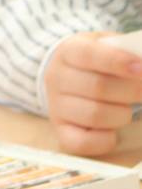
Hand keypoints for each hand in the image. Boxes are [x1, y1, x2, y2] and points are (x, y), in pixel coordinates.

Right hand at [43, 33, 141, 155]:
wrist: (68, 76)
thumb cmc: (98, 62)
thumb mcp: (108, 46)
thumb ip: (128, 51)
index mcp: (68, 52)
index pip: (89, 55)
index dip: (117, 61)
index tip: (141, 68)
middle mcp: (56, 78)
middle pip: (98, 87)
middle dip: (134, 91)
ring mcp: (56, 106)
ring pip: (95, 115)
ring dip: (123, 114)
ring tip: (127, 109)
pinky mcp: (60, 131)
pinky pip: (83, 142)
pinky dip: (105, 140)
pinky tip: (113, 130)